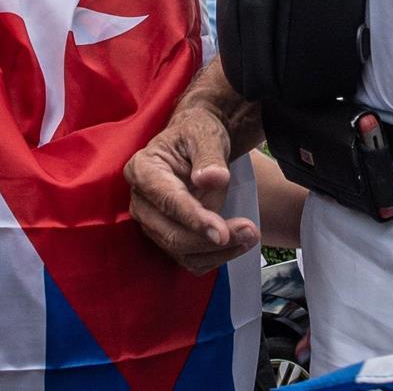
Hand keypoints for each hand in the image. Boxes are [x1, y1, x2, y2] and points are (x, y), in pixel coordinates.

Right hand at [125, 102, 257, 272]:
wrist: (199, 144)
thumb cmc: (199, 134)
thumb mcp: (206, 135)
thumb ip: (209, 156)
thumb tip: (211, 179)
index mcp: (143, 169)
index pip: (167, 201)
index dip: (194, 218)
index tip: (222, 233)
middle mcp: (141, 200)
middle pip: (171, 233)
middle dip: (210, 240)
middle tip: (250, 231)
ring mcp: (151, 222)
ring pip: (180, 251)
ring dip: (216, 251)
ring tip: (250, 235)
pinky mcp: (166, 236)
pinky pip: (188, 258)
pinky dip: (214, 257)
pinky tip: (238, 243)